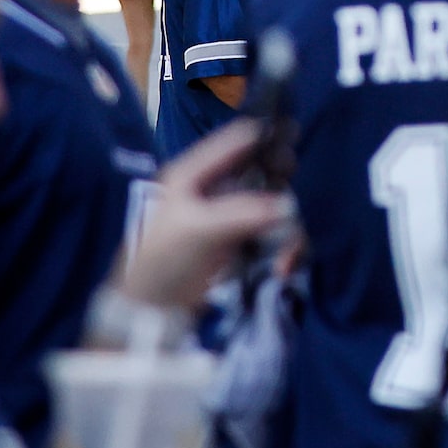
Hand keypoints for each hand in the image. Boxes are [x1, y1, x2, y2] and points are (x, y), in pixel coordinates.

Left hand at [122, 120, 294, 309]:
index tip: (297, 139)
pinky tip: (282, 268)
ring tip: (286, 262)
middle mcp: (215, 187)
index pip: (238, 138)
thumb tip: (291, 206)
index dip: (267, 136)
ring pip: (275, 206)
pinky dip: (283, 248)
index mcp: (194, 172)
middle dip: (284, 193)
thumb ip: (243, 212)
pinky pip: (273, 232)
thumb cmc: (165, 261)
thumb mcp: (199, 230)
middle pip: (265, 172)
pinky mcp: (239, 239)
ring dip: (288, 232)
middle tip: (294, 210)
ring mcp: (229, 214)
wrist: (150, 312)